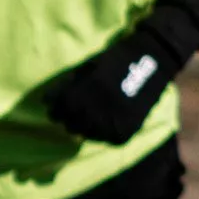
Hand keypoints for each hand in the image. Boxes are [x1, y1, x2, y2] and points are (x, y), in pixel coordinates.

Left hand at [46, 22, 173, 144]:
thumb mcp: (89, 66)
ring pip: (88, 134)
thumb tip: (47, 100)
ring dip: (82, 129)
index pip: (61, 107)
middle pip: (72, 124)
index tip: (52, 110)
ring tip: (81, 122)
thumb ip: (69, 84)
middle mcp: (102, 106)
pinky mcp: (128, 129)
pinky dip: (100, 134)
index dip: (54, 110)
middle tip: (65, 117)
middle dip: (66, 120)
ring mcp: (116, 119)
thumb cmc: (115, 59)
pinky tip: (99, 126)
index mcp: (90, 88)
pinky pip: (107, 138)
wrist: (151, 60)